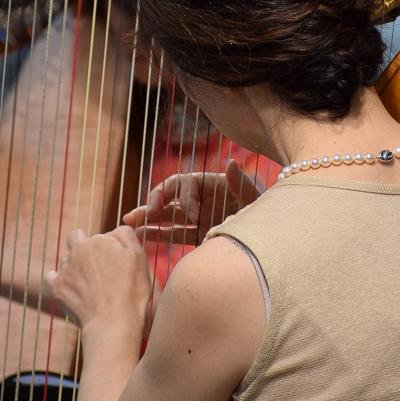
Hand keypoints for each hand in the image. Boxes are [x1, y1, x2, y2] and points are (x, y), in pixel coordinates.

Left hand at [43, 227, 151, 333]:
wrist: (113, 323)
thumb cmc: (131, 292)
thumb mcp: (139, 257)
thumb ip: (126, 235)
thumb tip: (116, 229)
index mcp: (100, 239)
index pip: (105, 237)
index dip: (112, 249)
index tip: (117, 265)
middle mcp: (80, 249)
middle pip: (80, 241)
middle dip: (88, 251)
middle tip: (101, 272)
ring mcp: (66, 267)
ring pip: (68, 258)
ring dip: (75, 266)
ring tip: (90, 286)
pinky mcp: (56, 286)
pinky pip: (51, 276)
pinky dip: (58, 280)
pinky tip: (69, 288)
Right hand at [122, 159, 261, 245]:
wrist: (271, 239)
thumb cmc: (266, 214)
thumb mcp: (255, 199)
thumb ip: (241, 183)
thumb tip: (230, 161)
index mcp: (211, 184)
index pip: (186, 185)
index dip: (185, 199)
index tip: (193, 217)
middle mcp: (201, 198)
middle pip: (169, 194)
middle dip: (155, 200)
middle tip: (148, 214)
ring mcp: (197, 217)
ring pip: (166, 213)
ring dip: (147, 216)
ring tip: (128, 221)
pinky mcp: (197, 235)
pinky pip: (173, 233)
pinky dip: (157, 234)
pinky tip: (140, 236)